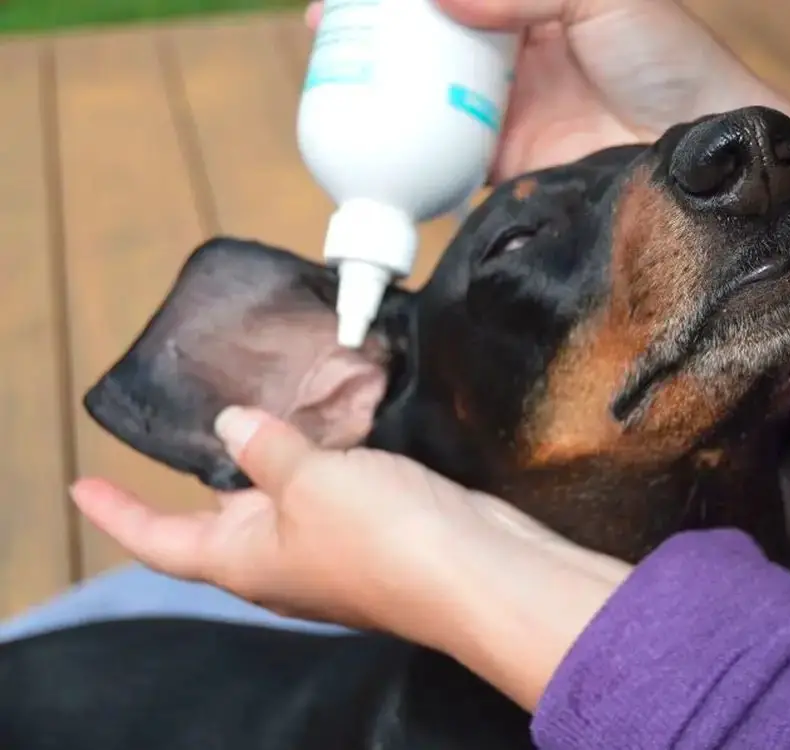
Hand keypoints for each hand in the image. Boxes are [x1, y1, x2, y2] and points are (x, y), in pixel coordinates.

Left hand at [72, 406, 629, 709]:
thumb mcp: (309, 480)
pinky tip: (329, 419)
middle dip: (206, 468)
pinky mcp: (373, 527)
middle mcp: (280, 558)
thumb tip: (233, 425)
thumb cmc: (380, 536)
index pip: (161, 539)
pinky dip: (320, 454)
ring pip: (282, 494)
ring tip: (260, 401)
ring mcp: (328, 545)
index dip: (118, 512)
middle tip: (190, 416)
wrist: (473, 568)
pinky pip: (329, 487)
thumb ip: (266, 447)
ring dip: (270, 453)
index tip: (83, 486)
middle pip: (222, 513)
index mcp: (245, 558)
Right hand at [306, 0, 789, 219]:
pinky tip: (373, 145)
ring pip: (424, 94)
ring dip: (375, 89)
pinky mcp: (503, 164)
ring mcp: (502, 110)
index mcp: (531, 3)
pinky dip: (406, 152)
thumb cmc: (670, 62)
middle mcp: (511, 53)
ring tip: (329, 85)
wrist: (694, 156)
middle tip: (324, 32)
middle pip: (425, 37)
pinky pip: (442, 156)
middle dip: (370, 32)